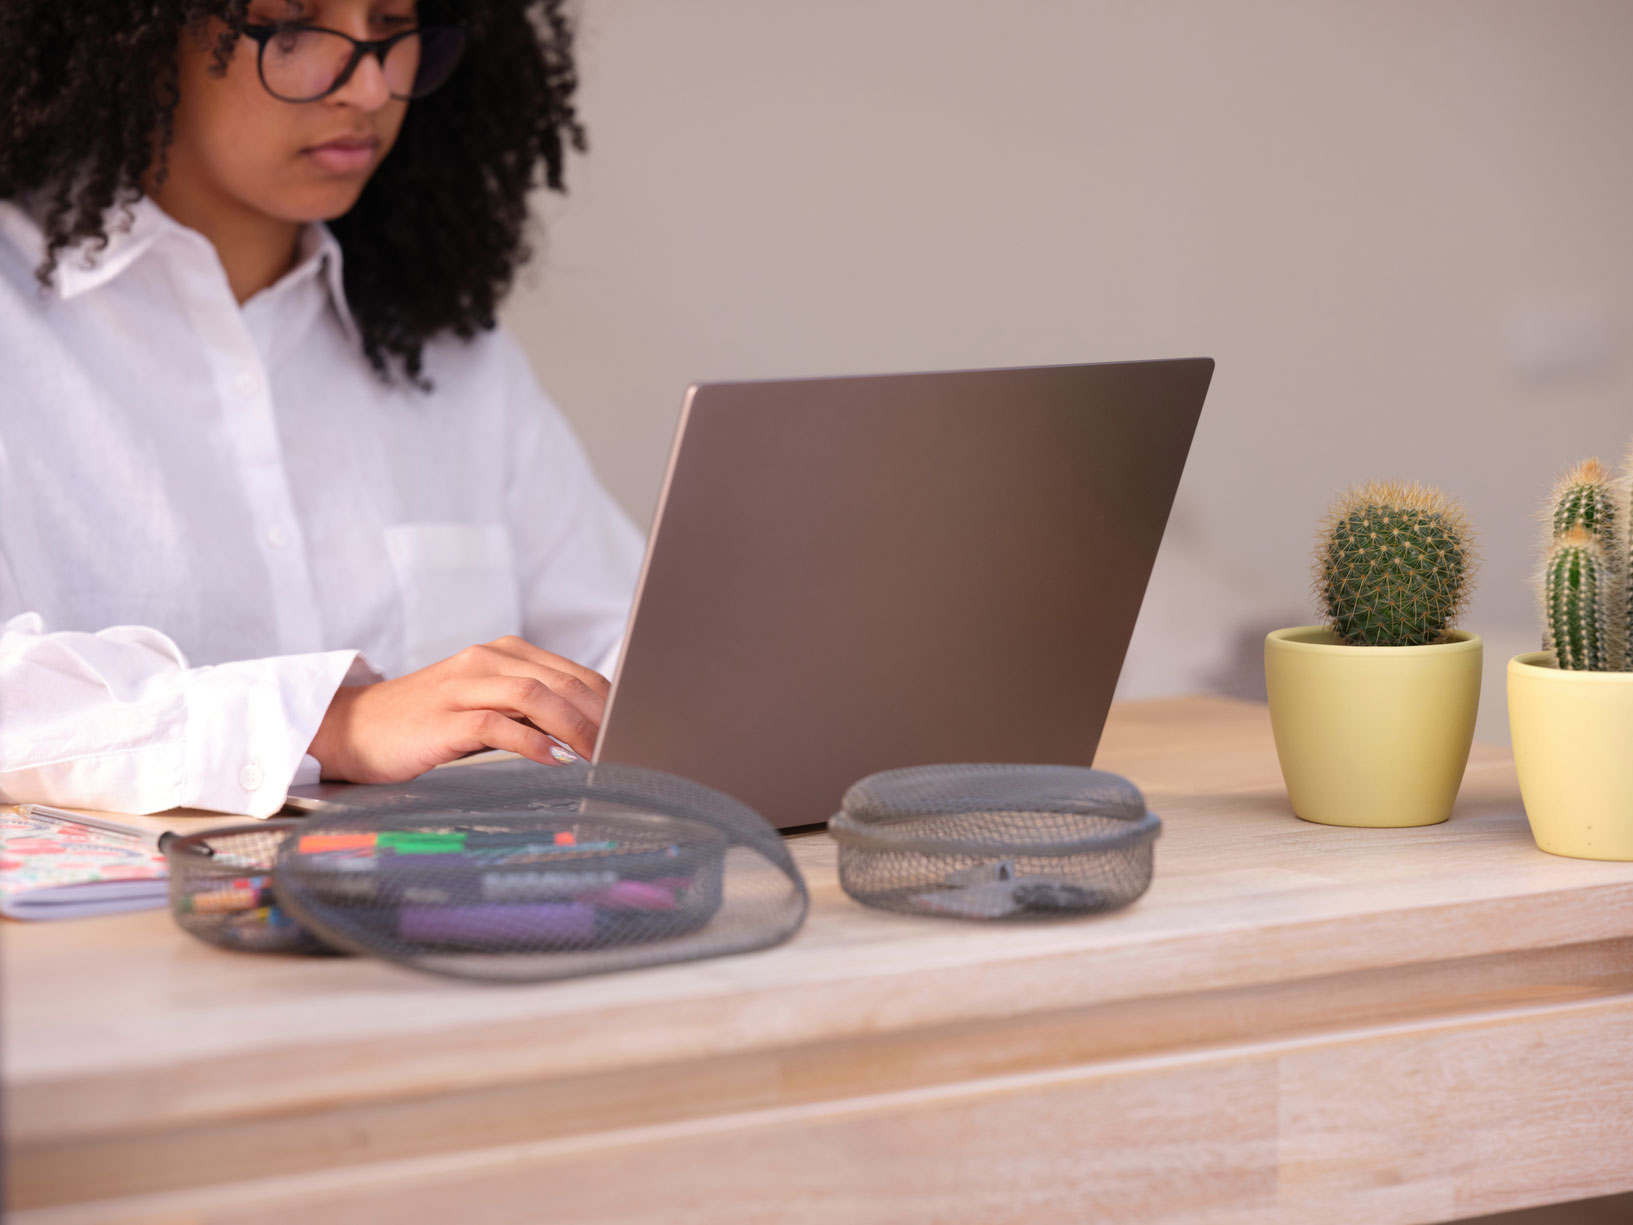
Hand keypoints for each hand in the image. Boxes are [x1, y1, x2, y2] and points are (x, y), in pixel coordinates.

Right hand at [306, 636, 608, 783]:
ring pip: (535, 696)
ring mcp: (463, 686)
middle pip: (562, 682)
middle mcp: (487, 660)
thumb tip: (588, 736)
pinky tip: (555, 761)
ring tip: (599, 755)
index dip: (609, 702)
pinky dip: (532, 743)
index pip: (573, 674)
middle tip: (627, 747)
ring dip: (574, 727)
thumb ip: (530, 713)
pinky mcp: (444, 717)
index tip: (635, 730)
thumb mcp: (487, 708)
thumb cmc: (427, 723)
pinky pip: (497, 724)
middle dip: (601, 716)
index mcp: (504, 654)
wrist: (354, 728)